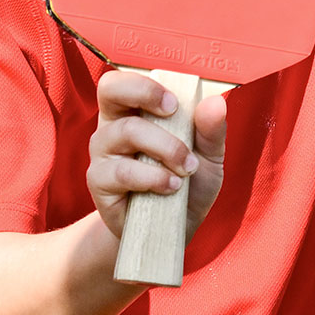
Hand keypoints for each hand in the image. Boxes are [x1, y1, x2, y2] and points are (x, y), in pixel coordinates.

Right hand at [87, 70, 226, 242]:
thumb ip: (211, 132)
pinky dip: (153, 177)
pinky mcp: (99, 183)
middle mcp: (113, 126)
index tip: (175, 102)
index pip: (125, 79)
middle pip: (110, 89)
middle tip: (173, 112)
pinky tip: (171, 187)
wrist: (171, 234)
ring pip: (126, 131)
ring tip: (185, 169)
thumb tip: (215, 103)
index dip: (145, 82)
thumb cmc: (187, 187)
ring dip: (164, 146)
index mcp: (135, 111)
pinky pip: (122, 171)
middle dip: (144, 93)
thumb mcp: (208, 158)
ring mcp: (103, 154)